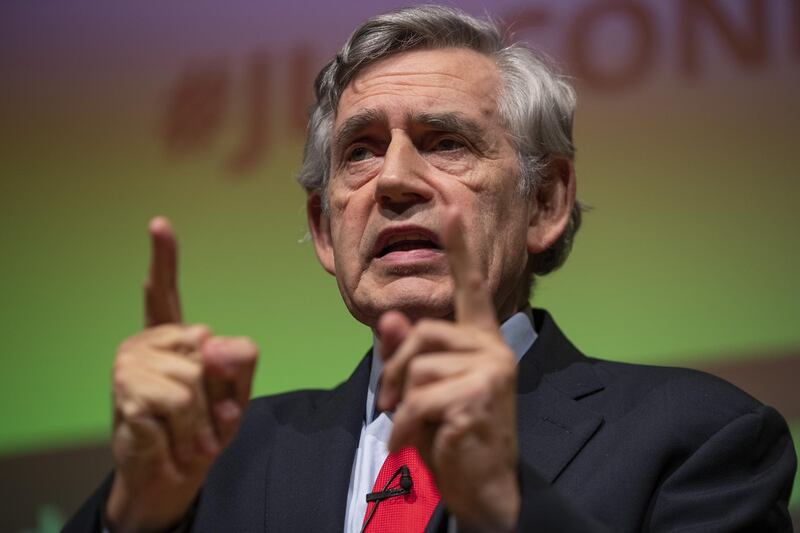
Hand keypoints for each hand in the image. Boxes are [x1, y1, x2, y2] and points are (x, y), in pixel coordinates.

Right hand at [106, 217, 257, 531]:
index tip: (158, 224)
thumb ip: (237, 361)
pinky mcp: (126, 392)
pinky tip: (172, 440)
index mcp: (172, 337)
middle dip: (219, 392)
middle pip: (207, 347)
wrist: (176, 474)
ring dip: (202, 418)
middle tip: (207, 419)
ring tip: (190, 435)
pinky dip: (188, 431)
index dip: (163, 258)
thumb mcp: (236, 393)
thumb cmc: (204, 428)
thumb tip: (207, 337)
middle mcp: (147, 343)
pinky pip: (177, 403)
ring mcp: (132, 365)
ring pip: (193, 377)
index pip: (166, 291)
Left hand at [377, 207, 519, 531]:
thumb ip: (406, 356)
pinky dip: (403, 427)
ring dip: (399, 406)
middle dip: (393, 372)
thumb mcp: (421, 393)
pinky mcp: (483, 394)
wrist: (480, 487)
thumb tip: (390, 320)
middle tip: (389, 406)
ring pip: (417, 367)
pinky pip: (421, 399)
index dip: (460, 251)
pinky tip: (410, 444)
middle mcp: (491, 347)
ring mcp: (491, 369)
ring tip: (409, 430)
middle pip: (420, 333)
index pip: (470, 289)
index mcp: (479, 341)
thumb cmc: (450, 436)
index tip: (452, 211)